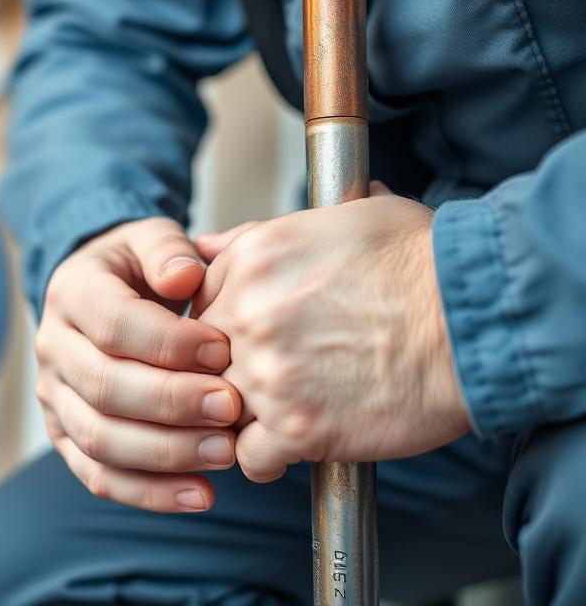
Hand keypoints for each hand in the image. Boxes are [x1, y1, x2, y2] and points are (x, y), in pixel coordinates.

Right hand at [37, 217, 243, 512]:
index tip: (222, 351)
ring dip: (165, 453)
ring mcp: (55, 397)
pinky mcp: (67, 436)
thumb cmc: (138, 267)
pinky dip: (149, 493)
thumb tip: (184, 276)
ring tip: (226, 453)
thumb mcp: (151, 239)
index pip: (112, 325)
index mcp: (72, 293)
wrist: (101, 292)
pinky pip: (99, 476)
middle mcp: (53, 348)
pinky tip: (200, 494)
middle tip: (231, 408)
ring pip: (99, 439)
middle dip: (172, 403)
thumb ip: (168, 251)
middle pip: (103, 387)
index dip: (168, 343)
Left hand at [191, 183, 470, 482]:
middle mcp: (247, 313)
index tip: (247, 339)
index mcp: (252, 259)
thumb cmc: (421, 262)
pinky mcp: (296, 428)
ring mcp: (267, 373)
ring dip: (245, 413)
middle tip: (267, 376)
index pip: (199, 303)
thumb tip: (211, 242)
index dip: (222, 325)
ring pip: (218, 406)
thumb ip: (263, 233)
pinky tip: (292, 444)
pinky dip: (267, 458)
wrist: (475, 319)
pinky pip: (250, 458)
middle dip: (227, 368)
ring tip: (281, 410)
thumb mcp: (342, 217)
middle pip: (202, 356)